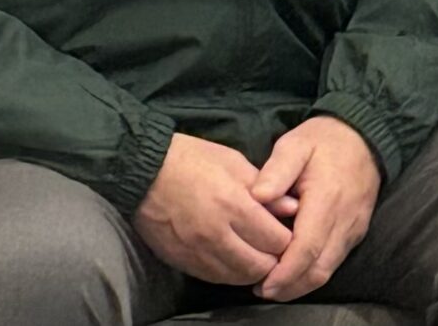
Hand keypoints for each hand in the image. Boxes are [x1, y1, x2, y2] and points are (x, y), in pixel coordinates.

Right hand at [134, 133, 290, 284]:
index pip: (275, 239)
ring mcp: (197, 252)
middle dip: (274, 259)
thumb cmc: (194, 160)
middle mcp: (216, 234)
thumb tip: (292, 208)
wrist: (145, 172)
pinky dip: (230, 273)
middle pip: (259, 265)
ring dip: (253, 270)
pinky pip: (215, 278)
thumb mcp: (235, 163)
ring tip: (258, 255)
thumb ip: (266, 189)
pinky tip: (235, 260)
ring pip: (238, 277)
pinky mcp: (183, 261)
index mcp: (234, 204)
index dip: (287, 238)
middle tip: (276, 248)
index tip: (288, 231)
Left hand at [249, 116, 381, 302]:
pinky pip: (335, 261)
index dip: (284, 273)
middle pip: (318, 269)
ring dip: (300, 284)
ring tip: (274, 286)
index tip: (261, 284)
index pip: (307, 248)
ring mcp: (354, 229)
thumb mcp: (296, 143)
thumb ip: (276, 170)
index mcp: (327, 199)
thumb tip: (257, 197)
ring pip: (327, 270)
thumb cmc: (325, 140)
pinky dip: (313, 272)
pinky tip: (294, 271)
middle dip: (289, 286)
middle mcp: (345, 221)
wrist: (364, 136)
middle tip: (262, 290)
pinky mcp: (356, 232)